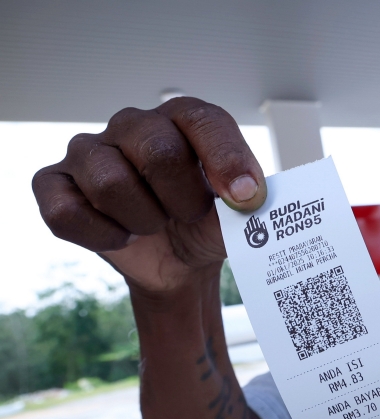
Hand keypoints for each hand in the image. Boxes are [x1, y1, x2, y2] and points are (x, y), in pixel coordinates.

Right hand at [32, 97, 266, 294]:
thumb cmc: (209, 223)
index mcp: (181, 119)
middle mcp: (132, 126)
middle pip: (157, 150)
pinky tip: (124, 238)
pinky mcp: (55, 185)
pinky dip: (103, 236)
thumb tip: (248, 194)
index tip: (246, 197)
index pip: (202, 120)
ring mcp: (88, 152)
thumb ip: (248, 199)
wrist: (182, 261)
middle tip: (191, 215)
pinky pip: (66, 212)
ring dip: (144, 220)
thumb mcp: (240, 213)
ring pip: (110, 183)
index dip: (226, 159)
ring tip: (156, 225)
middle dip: (184, 198)